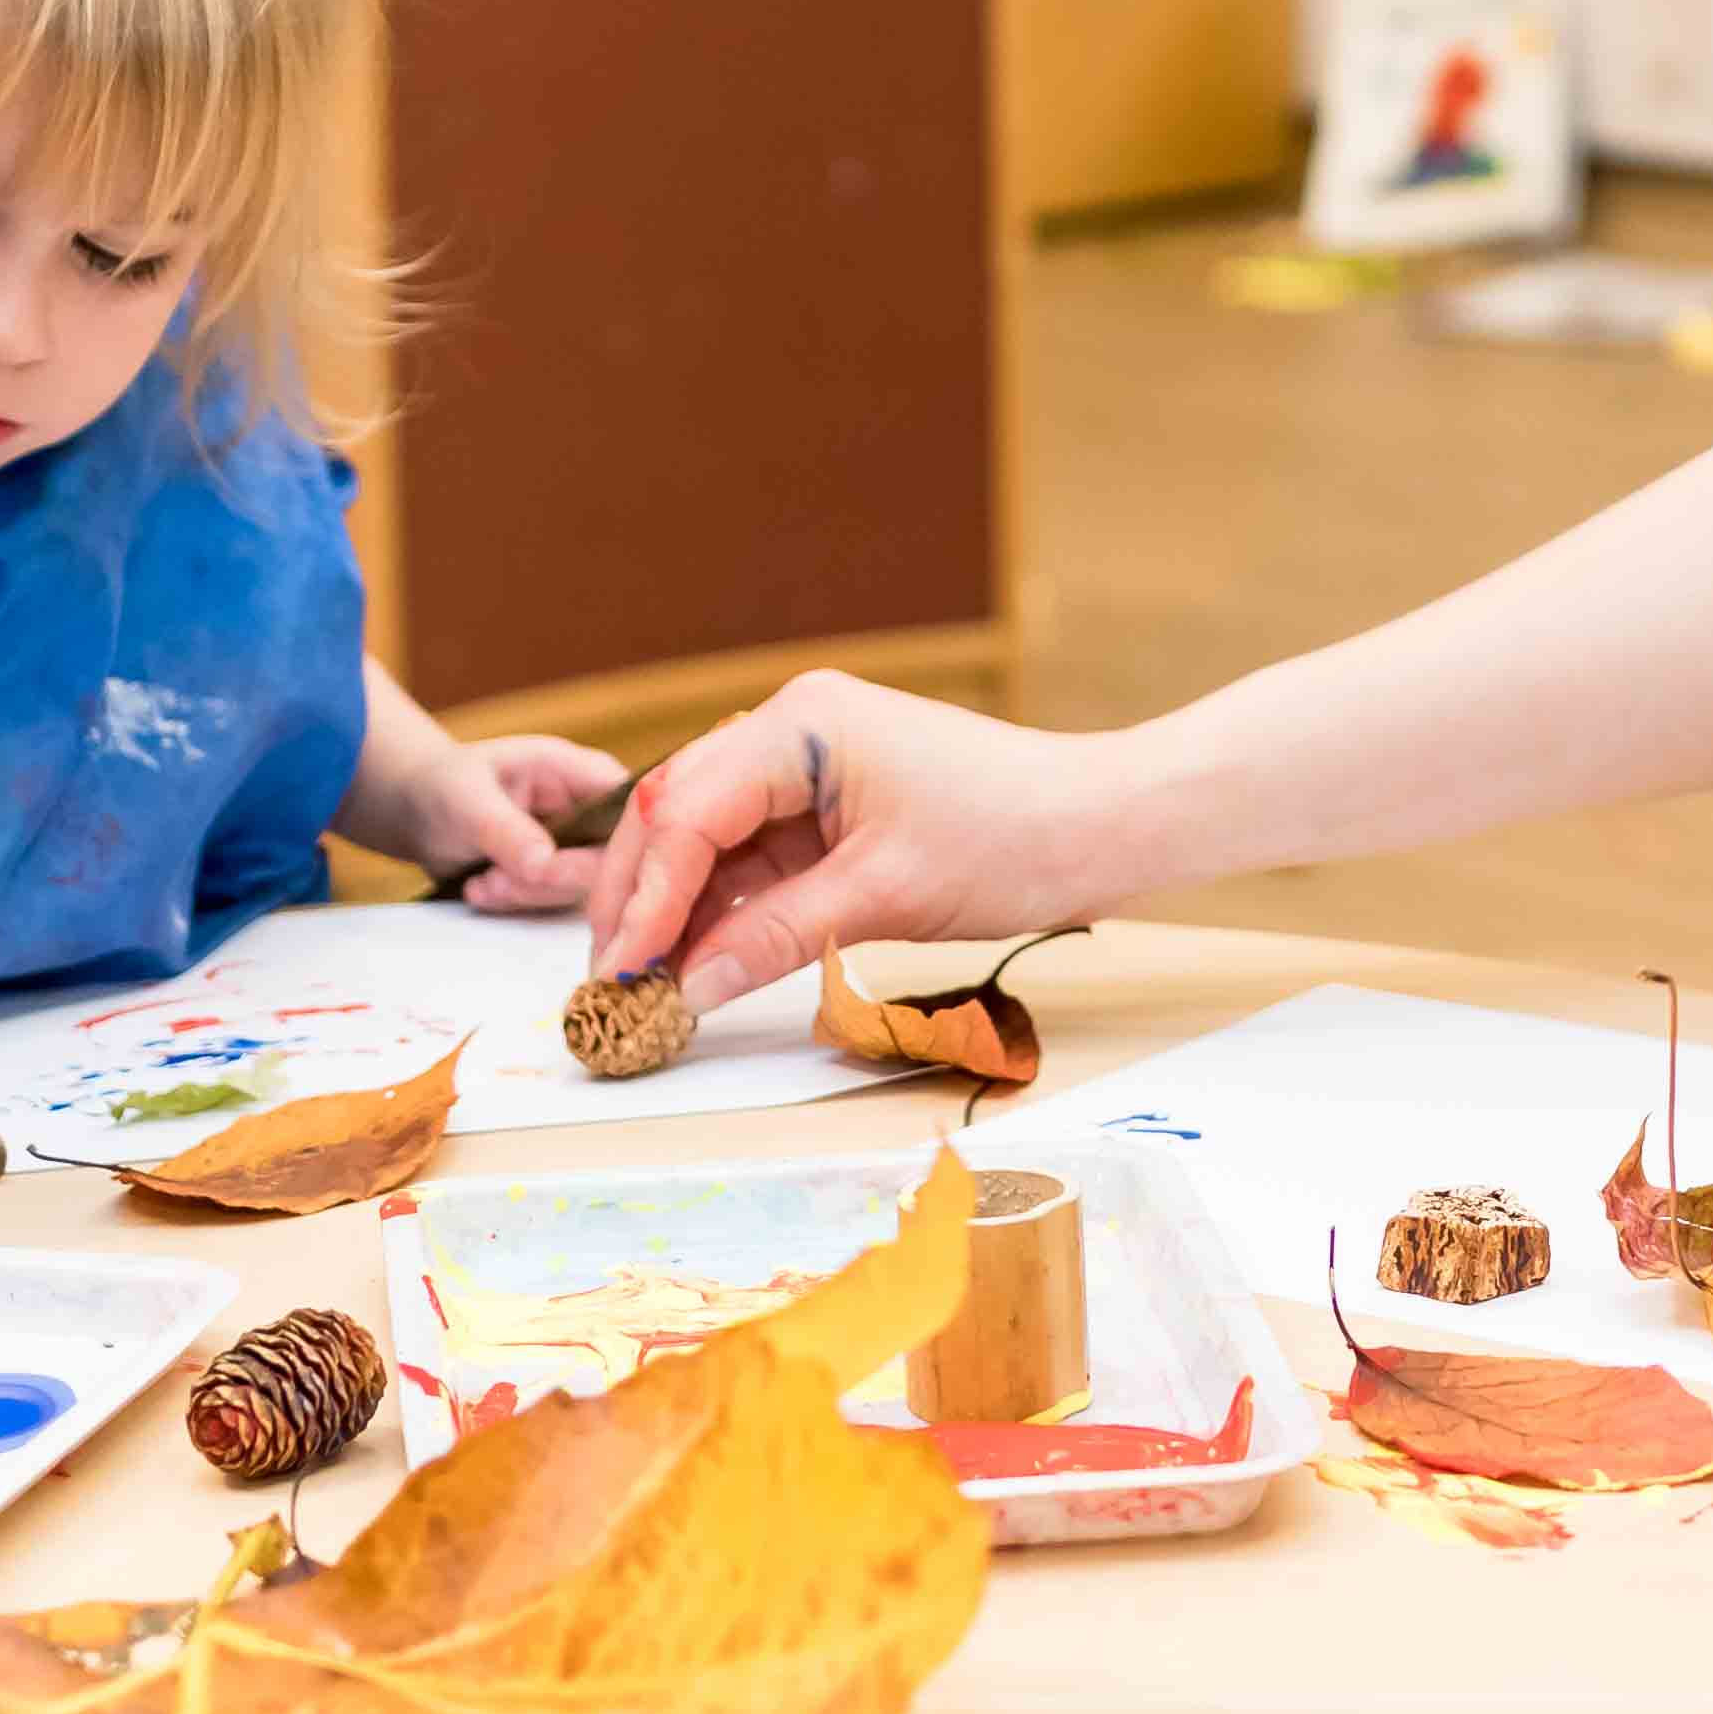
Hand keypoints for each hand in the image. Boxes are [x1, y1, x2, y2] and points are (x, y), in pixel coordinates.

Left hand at [388, 732, 628, 913]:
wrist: (419, 811)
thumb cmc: (445, 785)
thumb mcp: (468, 798)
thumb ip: (507, 829)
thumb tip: (544, 865)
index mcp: (581, 772)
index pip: (629, 808)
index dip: (614, 844)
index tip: (553, 867)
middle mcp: (590, 812)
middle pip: (609, 860)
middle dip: (550, 880)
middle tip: (498, 879)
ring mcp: (578, 849)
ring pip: (579, 891)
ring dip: (524, 895)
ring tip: (482, 881)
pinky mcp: (559, 880)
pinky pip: (552, 906)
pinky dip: (512, 905)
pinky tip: (480, 889)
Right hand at [582, 673, 1121, 1015]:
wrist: (1101, 824)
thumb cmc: (1009, 837)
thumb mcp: (882, 897)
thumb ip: (774, 938)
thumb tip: (688, 988)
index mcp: (802, 725)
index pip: (690, 811)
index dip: (647, 896)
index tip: (623, 970)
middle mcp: (793, 732)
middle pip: (682, 815)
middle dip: (641, 899)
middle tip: (611, 982)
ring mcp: (811, 768)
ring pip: (711, 840)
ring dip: (678, 910)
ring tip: (646, 985)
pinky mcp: (831, 808)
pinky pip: (756, 858)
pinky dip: (726, 909)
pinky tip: (699, 963)